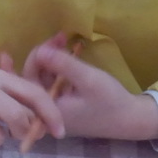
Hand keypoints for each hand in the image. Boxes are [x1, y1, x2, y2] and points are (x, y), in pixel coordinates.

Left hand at [19, 36, 157, 142]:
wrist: (130, 119)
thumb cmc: (110, 101)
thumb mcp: (88, 79)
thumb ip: (63, 65)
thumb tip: (40, 50)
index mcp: (46, 111)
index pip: (27, 80)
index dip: (36, 56)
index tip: (54, 40)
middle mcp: (44, 112)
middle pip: (32, 78)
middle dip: (43, 55)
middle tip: (61, 38)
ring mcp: (53, 108)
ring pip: (42, 78)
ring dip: (50, 59)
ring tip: (64, 41)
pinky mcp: (61, 104)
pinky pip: (51, 83)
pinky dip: (56, 68)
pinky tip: (64, 53)